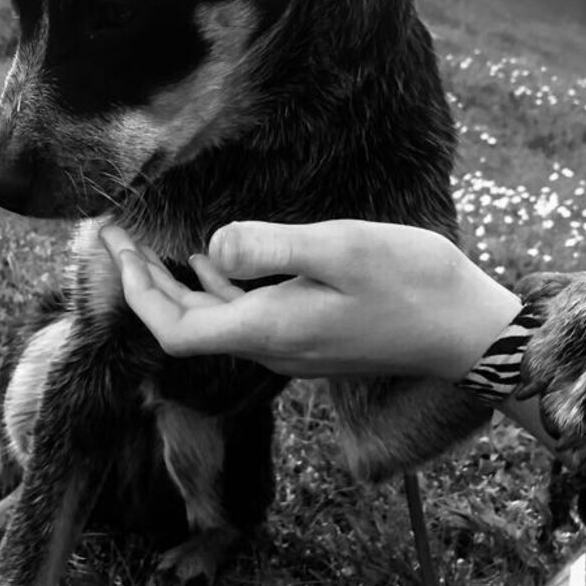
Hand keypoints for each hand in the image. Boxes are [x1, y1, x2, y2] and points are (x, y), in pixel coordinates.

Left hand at [100, 220, 521, 381]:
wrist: (470, 332)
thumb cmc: (414, 283)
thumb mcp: (343, 249)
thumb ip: (272, 246)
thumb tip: (210, 246)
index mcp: (269, 329)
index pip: (175, 328)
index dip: (136, 292)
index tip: (115, 244)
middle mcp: (272, 347)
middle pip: (187, 327)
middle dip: (145, 285)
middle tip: (119, 237)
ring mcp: (292, 346)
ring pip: (214, 322)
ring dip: (177, 287)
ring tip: (151, 245)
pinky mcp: (312, 337)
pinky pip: (245, 316)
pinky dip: (217, 288)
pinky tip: (215, 260)